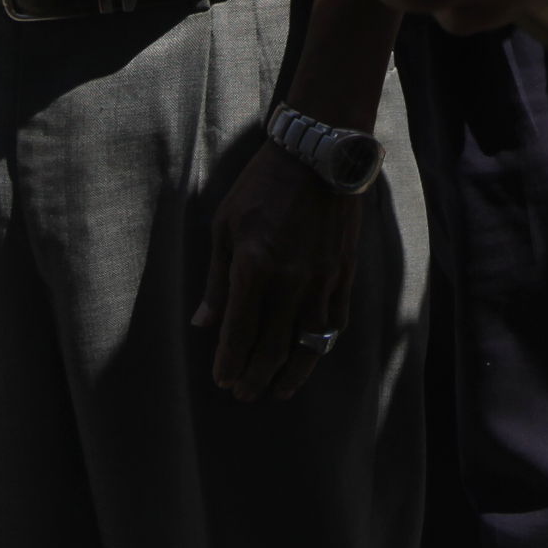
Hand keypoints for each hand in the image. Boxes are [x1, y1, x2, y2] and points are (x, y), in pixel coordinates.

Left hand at [193, 143, 367, 401]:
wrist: (319, 153)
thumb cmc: (263, 185)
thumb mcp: (225, 226)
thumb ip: (217, 281)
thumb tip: (203, 324)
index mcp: (254, 268)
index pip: (239, 334)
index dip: (229, 364)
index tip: (223, 381)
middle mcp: (291, 281)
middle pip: (273, 348)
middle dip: (256, 377)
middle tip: (245, 395)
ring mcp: (323, 279)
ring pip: (309, 344)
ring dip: (292, 373)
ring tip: (279, 390)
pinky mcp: (345, 272)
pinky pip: (335, 321)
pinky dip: (322, 344)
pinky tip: (311, 353)